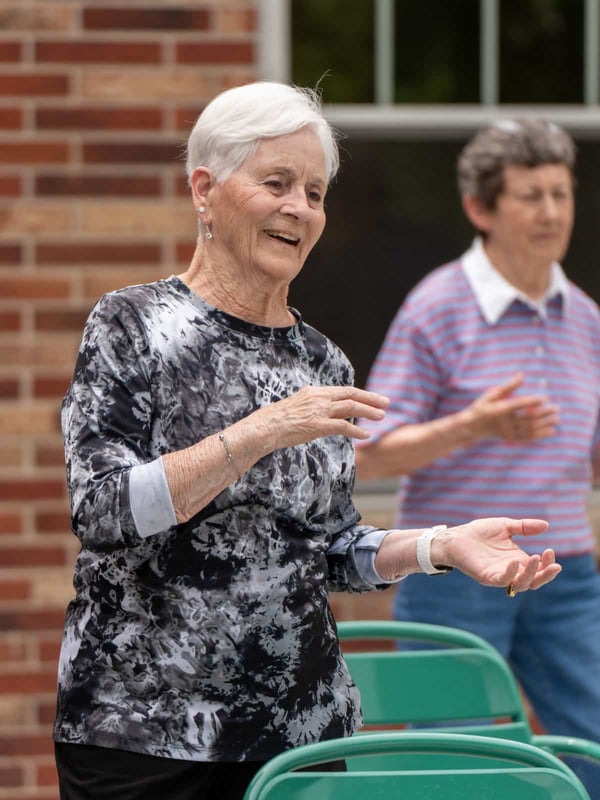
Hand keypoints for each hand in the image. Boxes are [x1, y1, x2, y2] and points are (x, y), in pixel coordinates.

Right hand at [249, 385, 389, 450]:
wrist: (264, 427)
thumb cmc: (274, 420)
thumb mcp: (295, 407)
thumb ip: (310, 407)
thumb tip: (318, 414)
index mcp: (314, 392)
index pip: (342, 391)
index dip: (360, 394)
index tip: (372, 397)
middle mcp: (319, 398)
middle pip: (351, 395)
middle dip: (371, 398)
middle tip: (386, 402)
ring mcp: (319, 411)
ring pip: (351, 408)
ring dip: (369, 412)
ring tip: (382, 417)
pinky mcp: (318, 426)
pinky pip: (343, 427)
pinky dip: (357, 430)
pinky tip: (366, 435)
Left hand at [433, 517, 560, 591]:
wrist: (457, 536)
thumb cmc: (480, 532)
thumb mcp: (506, 526)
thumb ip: (524, 527)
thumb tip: (546, 525)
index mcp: (518, 560)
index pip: (538, 569)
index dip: (547, 563)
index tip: (550, 550)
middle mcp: (511, 571)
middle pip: (534, 581)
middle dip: (546, 575)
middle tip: (555, 565)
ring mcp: (499, 575)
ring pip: (521, 584)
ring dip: (531, 574)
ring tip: (536, 559)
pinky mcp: (486, 577)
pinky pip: (502, 580)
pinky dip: (510, 573)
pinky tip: (515, 562)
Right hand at [465, 372, 558, 441]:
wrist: (473, 427)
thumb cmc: (483, 406)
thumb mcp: (492, 394)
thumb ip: (508, 386)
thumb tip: (522, 375)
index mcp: (498, 409)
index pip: (518, 404)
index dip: (532, 401)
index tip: (545, 397)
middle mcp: (504, 422)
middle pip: (527, 418)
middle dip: (544, 413)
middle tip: (557, 408)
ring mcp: (508, 432)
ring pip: (530, 429)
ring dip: (545, 424)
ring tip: (557, 418)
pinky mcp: (511, 438)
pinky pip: (528, 437)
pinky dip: (541, 435)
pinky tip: (552, 431)